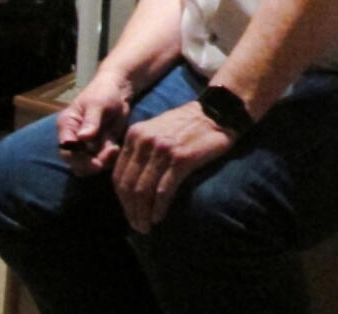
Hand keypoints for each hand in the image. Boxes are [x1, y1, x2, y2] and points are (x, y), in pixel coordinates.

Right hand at [55, 69, 132, 175]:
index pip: (66, 150)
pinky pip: (102, 161)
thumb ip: (90, 121)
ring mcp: (86, 145)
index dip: (78, 159)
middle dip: (91, 164)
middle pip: (75, 163)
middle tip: (109, 153)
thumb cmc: (103, 92)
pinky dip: (109, 160)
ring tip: (114, 149)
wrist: (119, 90)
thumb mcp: (97, 104)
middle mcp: (73, 139)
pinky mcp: (100, 148)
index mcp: (66, 126)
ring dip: (102, 162)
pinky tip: (117, 148)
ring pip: (89, 166)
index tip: (95, 162)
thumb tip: (82, 138)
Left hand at [112, 101, 235, 233]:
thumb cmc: (189, 123)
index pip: (119, 174)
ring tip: (146, 226)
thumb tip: (131, 181)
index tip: (129, 213)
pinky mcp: (181, 159)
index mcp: (135, 134)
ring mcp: (162, 150)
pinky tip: (159, 217)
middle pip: (128, 185)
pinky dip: (159, 207)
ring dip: (142, 213)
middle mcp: (145, 141)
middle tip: (137, 226)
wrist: (218, 111)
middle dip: (130, 210)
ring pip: (143, 191)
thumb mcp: (156, 129)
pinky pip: (163, 190)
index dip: (121, 199)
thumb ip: (141, 149)